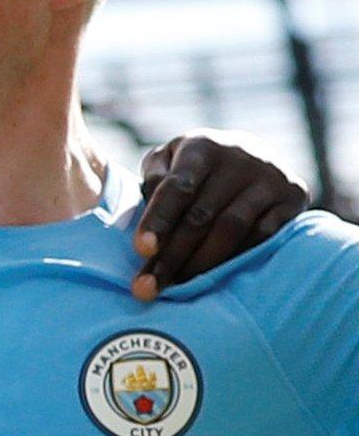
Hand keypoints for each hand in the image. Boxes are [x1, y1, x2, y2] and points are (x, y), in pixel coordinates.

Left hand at [133, 129, 310, 299]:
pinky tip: (215, 276)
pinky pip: (263, 236)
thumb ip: (152, 181)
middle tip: (148, 288)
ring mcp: (269, 178)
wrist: (252, 153)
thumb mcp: (167, 160)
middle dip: (172, 255)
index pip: (176, 188)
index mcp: (201, 148)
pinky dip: (237, 258)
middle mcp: (238, 158)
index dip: (159, 220)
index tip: (142, 251)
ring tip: (178, 287)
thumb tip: (144, 212)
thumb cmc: (194, 166)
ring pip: (232, 229)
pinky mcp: (293, 196)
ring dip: (202, 263)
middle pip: (201, 216)